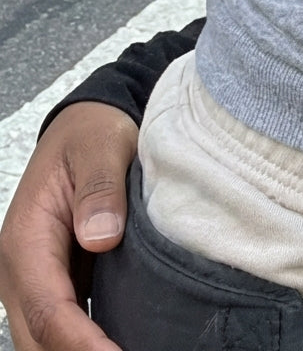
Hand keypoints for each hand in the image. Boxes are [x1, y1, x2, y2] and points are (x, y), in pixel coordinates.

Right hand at [0, 102, 137, 350]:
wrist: (85, 126)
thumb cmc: (91, 134)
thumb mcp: (101, 146)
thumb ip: (100, 188)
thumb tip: (98, 238)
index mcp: (26, 240)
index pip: (49, 309)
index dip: (81, 343)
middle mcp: (23, 270)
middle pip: (41, 338)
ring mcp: (41, 280)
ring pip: (48, 339)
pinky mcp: (64, 282)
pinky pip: (67, 324)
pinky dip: (88, 341)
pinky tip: (126, 342)